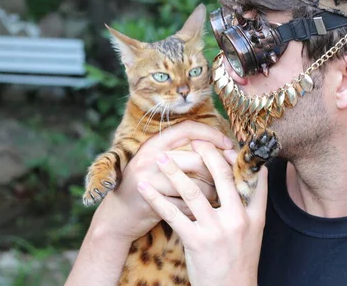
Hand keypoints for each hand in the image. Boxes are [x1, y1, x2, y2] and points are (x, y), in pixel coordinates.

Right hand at [92, 121, 235, 243]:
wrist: (117, 216)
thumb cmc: (147, 186)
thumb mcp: (157, 162)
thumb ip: (182, 152)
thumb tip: (222, 147)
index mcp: (153, 143)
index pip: (188, 129)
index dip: (211, 134)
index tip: (229, 145)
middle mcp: (149, 158)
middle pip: (197, 158)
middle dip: (218, 170)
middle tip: (229, 178)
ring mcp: (149, 180)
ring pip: (195, 185)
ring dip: (212, 194)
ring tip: (219, 197)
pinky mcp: (151, 203)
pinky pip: (187, 207)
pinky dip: (200, 211)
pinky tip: (204, 211)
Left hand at [137, 140, 267, 285]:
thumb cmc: (240, 258)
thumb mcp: (256, 230)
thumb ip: (257, 200)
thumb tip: (261, 170)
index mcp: (253, 215)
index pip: (247, 177)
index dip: (234, 156)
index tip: (221, 141)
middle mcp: (237, 219)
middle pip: (220, 176)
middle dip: (205, 154)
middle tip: (193, 141)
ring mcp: (216, 230)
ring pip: (193, 191)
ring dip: (174, 171)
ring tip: (160, 158)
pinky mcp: (196, 241)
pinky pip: (173, 214)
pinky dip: (157, 198)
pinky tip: (145, 188)